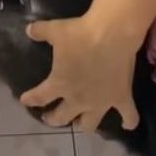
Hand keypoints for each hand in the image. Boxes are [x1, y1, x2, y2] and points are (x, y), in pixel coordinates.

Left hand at [20, 14, 139, 131]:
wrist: (110, 33)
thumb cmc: (80, 33)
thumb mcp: (55, 30)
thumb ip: (40, 31)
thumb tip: (28, 30)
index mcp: (60, 84)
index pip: (40, 97)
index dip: (31, 100)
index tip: (25, 102)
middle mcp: (78, 99)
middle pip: (62, 117)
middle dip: (54, 119)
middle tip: (50, 117)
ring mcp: (101, 102)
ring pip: (90, 124)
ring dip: (83, 125)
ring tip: (80, 124)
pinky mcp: (121, 98)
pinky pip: (129, 116)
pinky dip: (129, 122)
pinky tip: (127, 125)